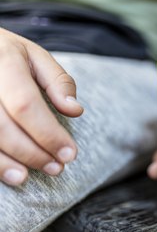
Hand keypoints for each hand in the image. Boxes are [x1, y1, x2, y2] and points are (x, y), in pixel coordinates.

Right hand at [0, 28, 83, 185]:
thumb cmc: (8, 54)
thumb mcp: (36, 57)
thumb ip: (58, 82)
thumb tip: (75, 110)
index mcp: (4, 61)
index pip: (26, 105)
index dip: (48, 134)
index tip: (69, 153)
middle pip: (3, 127)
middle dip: (33, 153)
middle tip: (57, 168)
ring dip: (8, 163)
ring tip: (29, 177)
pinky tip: (7, 173)